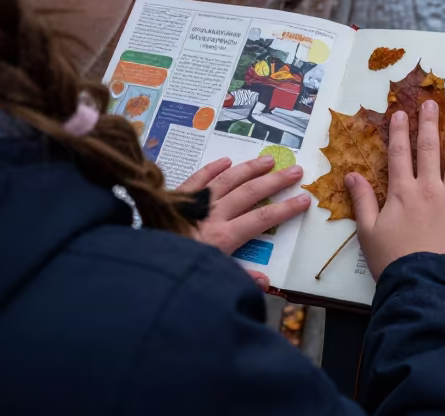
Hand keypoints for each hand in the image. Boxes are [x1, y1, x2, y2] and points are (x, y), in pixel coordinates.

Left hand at [179, 155, 310, 289]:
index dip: (285, 209)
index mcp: (223, 238)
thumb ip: (240, 280)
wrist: (140, 267)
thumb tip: (267, 283)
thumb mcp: (210, 283)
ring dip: (249, 169)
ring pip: (227, 181)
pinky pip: (196, 180)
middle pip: (250, 193)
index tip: (304, 199)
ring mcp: (194, 205)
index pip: (262, 219)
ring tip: (268, 160)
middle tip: (295, 171)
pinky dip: (211, 168)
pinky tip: (225, 161)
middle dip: (275, 181)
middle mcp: (212, 216)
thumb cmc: (177, 274)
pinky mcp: (175, 199)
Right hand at [345, 100, 444, 279]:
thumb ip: (362, 201)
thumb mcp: (368, 232)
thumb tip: (351, 174)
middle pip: (429, 149)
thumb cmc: (394, 262)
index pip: (400, 154)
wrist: (424, 284)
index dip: (400, 132)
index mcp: (402, 193)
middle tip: (432, 103)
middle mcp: (429, 188)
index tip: (401, 113)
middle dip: (429, 123)